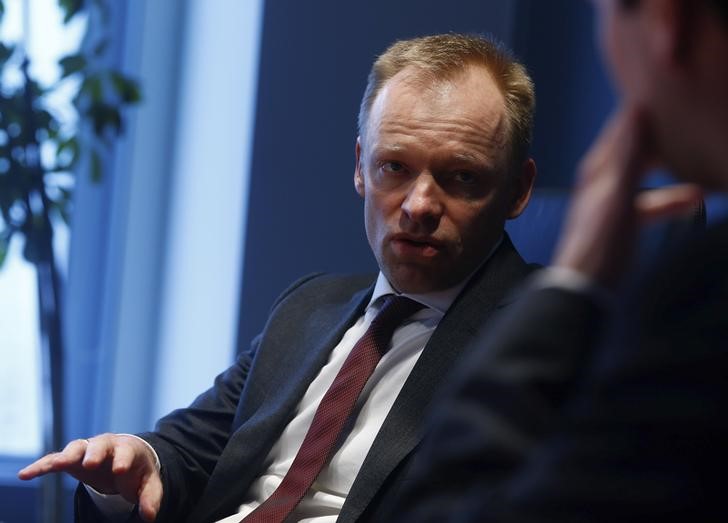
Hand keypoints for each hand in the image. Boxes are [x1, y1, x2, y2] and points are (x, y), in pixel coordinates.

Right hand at [18, 434, 161, 521]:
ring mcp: (86, 451)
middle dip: (95, 453)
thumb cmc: (136, 470)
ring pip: (76, 449)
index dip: (123, 460)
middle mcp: (106, 446)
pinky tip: (25, 475)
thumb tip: (150, 516)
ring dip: (67, 455)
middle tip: (91, 463)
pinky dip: (41, 466)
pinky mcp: (70, 460)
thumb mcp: (148, 483)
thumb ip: (150, 497)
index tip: (120, 470)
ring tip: (58, 464)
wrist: (124, 459)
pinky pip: (54, 461)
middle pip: (100, 445)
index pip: (126, 452)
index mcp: (127, 449)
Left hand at [553, 105, 701, 286]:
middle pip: (636, 149)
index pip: (624, 127)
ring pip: (646, 176)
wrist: (583, 290)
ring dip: (671, 168)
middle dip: (663, 136)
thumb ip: (629, 155)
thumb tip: (636, 109)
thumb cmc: (601, 244)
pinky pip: (649, 203)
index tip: (673, 92)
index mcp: (598, 169)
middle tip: (694, 123)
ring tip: (701, 160)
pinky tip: (694, 202)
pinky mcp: (620, 223)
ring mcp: (610, 202)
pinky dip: (670, 199)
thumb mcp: (619, 196)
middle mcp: (601, 181)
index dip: (646, 110)